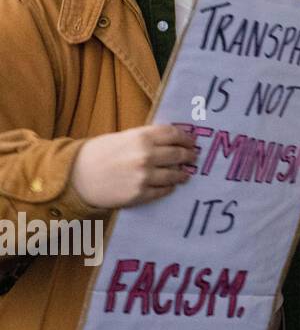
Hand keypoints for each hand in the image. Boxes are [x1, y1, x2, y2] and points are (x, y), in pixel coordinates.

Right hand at [69, 124, 198, 209]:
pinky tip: (171, 185)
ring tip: (186, 173)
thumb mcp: (124, 137)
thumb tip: (172, 140)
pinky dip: (169, 187)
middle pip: (179, 155)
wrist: (76, 177)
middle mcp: (146, 156)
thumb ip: (147, 138)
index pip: (174, 135)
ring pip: (174, 174)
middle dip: (189, 155)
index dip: (187, 138)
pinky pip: (163, 190)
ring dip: (183, 174)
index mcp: (142, 137)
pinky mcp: (140, 194)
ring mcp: (144, 176)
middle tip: (194, 156)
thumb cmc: (99, 153)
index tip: (192, 141)